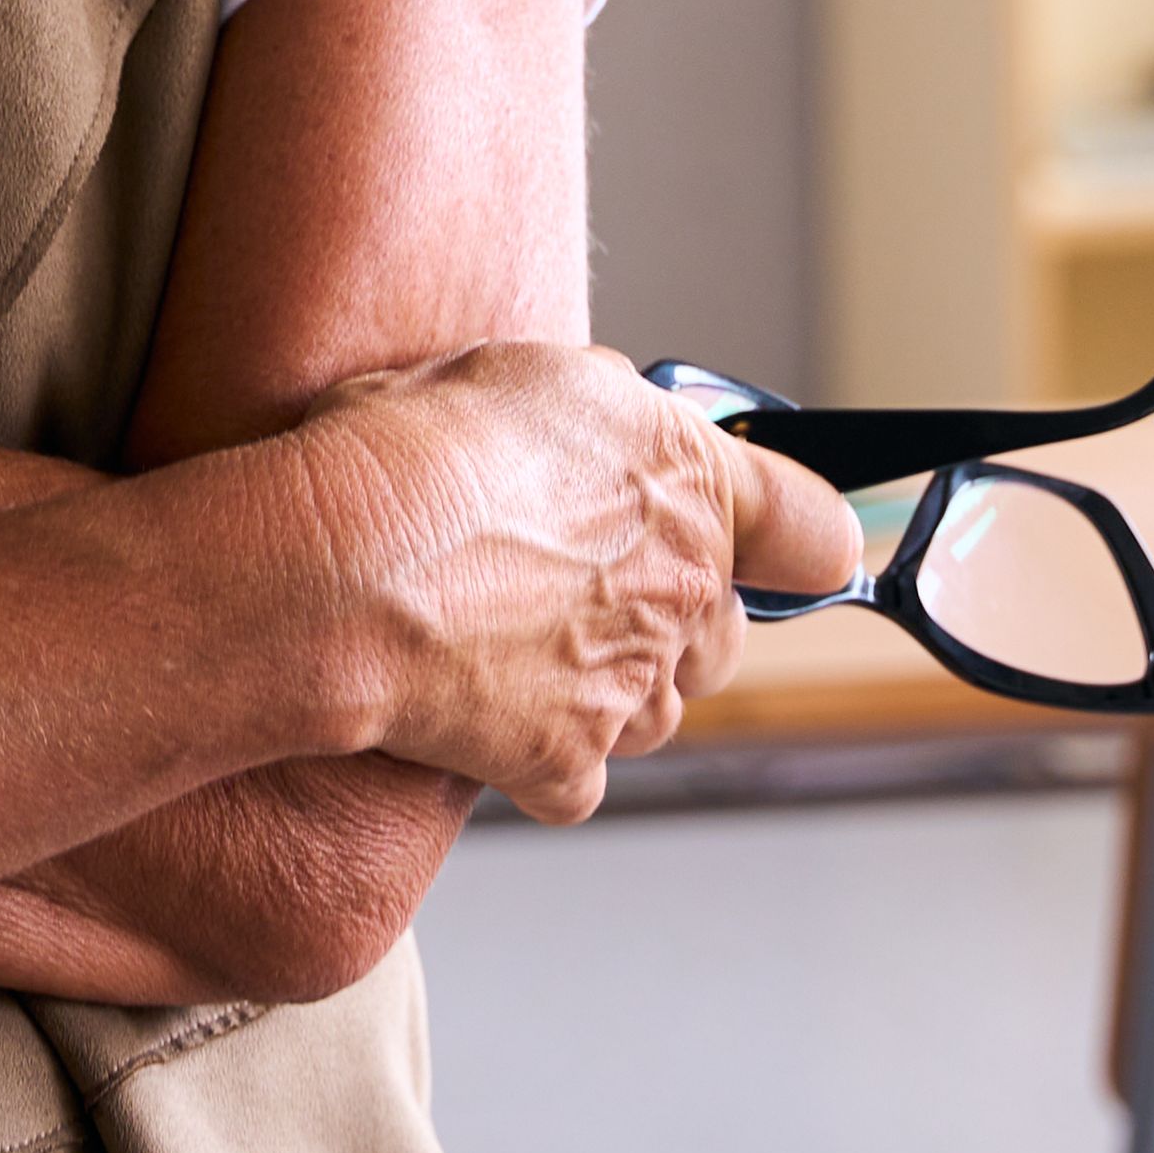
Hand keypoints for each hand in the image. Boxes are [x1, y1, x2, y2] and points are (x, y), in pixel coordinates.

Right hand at [269, 347, 867, 825]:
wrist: (340, 567)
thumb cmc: (413, 452)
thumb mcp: (527, 376)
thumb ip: (604, 413)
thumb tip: (608, 428)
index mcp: (688, 483)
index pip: (814, 533)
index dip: (801, 547)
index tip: (792, 556)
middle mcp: (681, 590)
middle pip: (723, 634)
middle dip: (670, 622)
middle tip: (579, 592)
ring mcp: (631, 687)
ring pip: (655, 711)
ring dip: (607, 691)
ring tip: (510, 646)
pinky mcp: (568, 764)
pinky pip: (575, 776)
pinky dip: (534, 756)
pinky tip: (475, 707)